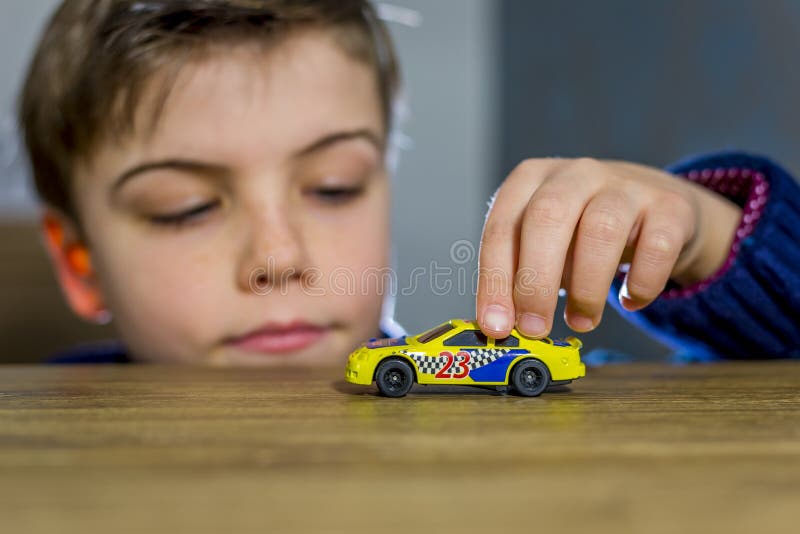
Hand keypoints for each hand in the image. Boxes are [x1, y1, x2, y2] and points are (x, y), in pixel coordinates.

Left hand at [476, 157, 741, 338]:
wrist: (654, 205)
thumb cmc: (582, 232)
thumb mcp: (543, 243)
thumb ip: (520, 277)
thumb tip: (502, 326)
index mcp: (532, 179)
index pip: (503, 227)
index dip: (495, 280)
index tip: (496, 326)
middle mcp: (576, 174)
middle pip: (547, 217)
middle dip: (535, 282)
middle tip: (535, 328)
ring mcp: (625, 185)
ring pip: (601, 230)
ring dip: (586, 288)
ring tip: (581, 321)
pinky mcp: (670, 207)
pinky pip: (657, 247)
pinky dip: (641, 283)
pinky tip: (630, 300)